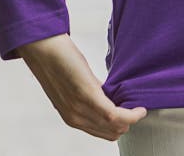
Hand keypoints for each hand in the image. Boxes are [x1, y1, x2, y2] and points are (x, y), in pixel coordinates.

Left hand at [16, 33, 147, 139]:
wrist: (43, 50)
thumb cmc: (60, 62)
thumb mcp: (76, 85)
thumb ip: (91, 93)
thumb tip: (109, 94)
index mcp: (72, 117)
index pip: (102, 133)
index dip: (120, 127)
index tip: (132, 114)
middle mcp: (76, 118)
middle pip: (111, 133)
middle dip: (128, 124)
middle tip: (137, 110)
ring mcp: (80, 109)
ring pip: (115, 127)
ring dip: (131, 120)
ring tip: (140, 109)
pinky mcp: (87, 94)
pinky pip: (114, 114)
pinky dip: (130, 114)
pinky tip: (138, 108)